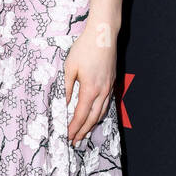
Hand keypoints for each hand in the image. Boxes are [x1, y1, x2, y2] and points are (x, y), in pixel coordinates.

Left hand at [64, 24, 115, 144]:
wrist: (104, 35)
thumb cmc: (85, 48)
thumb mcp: (69, 67)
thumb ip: (66, 88)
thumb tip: (64, 104)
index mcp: (90, 89)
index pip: (81, 115)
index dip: (74, 127)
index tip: (67, 136)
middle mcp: (102, 91)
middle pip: (92, 118)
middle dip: (83, 131)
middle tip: (75, 141)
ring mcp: (109, 87)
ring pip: (101, 112)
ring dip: (92, 124)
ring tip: (84, 133)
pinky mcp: (111, 82)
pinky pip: (106, 103)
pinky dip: (99, 113)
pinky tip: (94, 116)